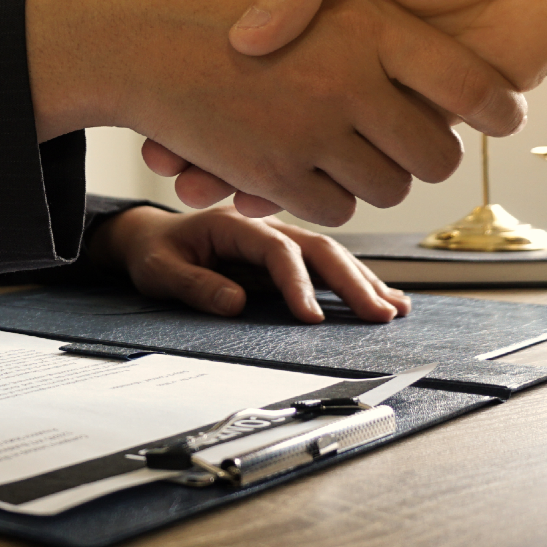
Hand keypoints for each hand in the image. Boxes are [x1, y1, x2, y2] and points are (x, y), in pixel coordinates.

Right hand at [26, 0, 526, 226]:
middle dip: (431, 153)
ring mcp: (309, 135)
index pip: (469, 85)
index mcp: (369, 22)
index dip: (492, 106)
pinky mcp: (270, 175)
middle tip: (417, 143)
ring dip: (380, 179)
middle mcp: (348, 85)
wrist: (120, 37)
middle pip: (435, 153)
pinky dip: (333, 198)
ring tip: (364, 158)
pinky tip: (317, 173)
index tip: (493, 114)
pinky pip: (334, 208)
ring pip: (387, 188)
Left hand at [89, 206, 410, 323]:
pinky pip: (327, 266)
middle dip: (352, 282)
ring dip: (365, 282)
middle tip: (378, 315)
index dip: (298, 285)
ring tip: (396, 309)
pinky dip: (358, 282)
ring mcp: (281, 238)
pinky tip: (387, 298)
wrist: (151, 237)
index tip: (312, 320)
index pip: (277, 251)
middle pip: (318, 249)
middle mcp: (266, 226)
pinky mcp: (288, 254)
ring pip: (332, 256)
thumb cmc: (154, 252)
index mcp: (234, 225)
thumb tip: (235, 303)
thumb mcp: (158, 270)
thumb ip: (193, 285)